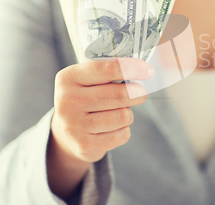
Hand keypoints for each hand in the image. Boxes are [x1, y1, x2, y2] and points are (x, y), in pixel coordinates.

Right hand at [47, 58, 152, 197]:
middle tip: (140, 94)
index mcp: (68, 78)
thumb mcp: (88, 80)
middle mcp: (67, 101)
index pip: (107, 70)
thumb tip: (142, 70)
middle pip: (120, 95)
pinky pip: (122, 135)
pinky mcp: (84, 145)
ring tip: (117, 113)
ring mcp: (74, 125)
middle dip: (137, 94)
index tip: (148, 71)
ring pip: (123, 116)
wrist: (66, 133)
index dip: (132, 68)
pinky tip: (112, 129)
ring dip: (128, 114)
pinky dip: (124, 131)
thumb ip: (109, 72)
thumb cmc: (85, 99)